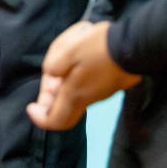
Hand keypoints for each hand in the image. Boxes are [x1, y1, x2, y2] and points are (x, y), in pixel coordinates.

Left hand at [25, 21, 139, 131]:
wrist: (135, 46)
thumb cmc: (99, 47)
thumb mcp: (70, 50)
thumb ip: (54, 65)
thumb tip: (49, 77)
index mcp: (75, 94)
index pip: (55, 120)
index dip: (40, 118)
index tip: (31, 107)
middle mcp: (88, 100)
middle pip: (64, 110)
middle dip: (50, 98)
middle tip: (48, 78)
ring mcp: (101, 94)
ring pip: (75, 98)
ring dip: (64, 86)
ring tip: (62, 62)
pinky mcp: (110, 87)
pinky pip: (87, 89)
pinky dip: (77, 80)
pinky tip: (79, 60)